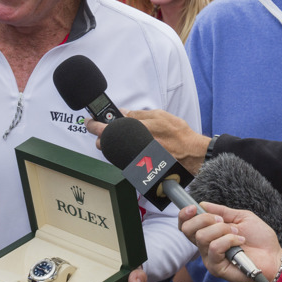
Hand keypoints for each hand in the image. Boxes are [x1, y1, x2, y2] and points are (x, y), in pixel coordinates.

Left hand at [85, 109, 208, 173]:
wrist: (191, 154)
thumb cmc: (179, 135)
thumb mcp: (159, 116)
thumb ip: (138, 115)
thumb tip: (123, 113)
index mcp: (136, 130)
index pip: (107, 127)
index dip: (94, 124)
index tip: (89, 121)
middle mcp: (133, 146)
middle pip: (104, 143)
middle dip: (102, 137)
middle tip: (105, 131)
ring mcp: (135, 159)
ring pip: (113, 153)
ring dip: (114, 145)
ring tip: (123, 139)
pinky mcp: (139, 169)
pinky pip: (124, 160)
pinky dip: (124, 153)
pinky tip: (133, 148)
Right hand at [178, 202, 281, 281]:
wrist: (273, 255)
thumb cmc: (260, 238)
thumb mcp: (241, 217)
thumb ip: (221, 211)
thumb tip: (202, 204)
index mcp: (209, 233)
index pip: (186, 225)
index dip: (184, 215)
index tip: (193, 207)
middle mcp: (206, 246)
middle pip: (187, 229)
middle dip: (204, 219)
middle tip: (221, 220)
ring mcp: (210, 258)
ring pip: (202, 237)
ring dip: (222, 230)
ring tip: (237, 233)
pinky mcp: (216, 268)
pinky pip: (214, 248)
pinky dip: (228, 240)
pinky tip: (240, 242)